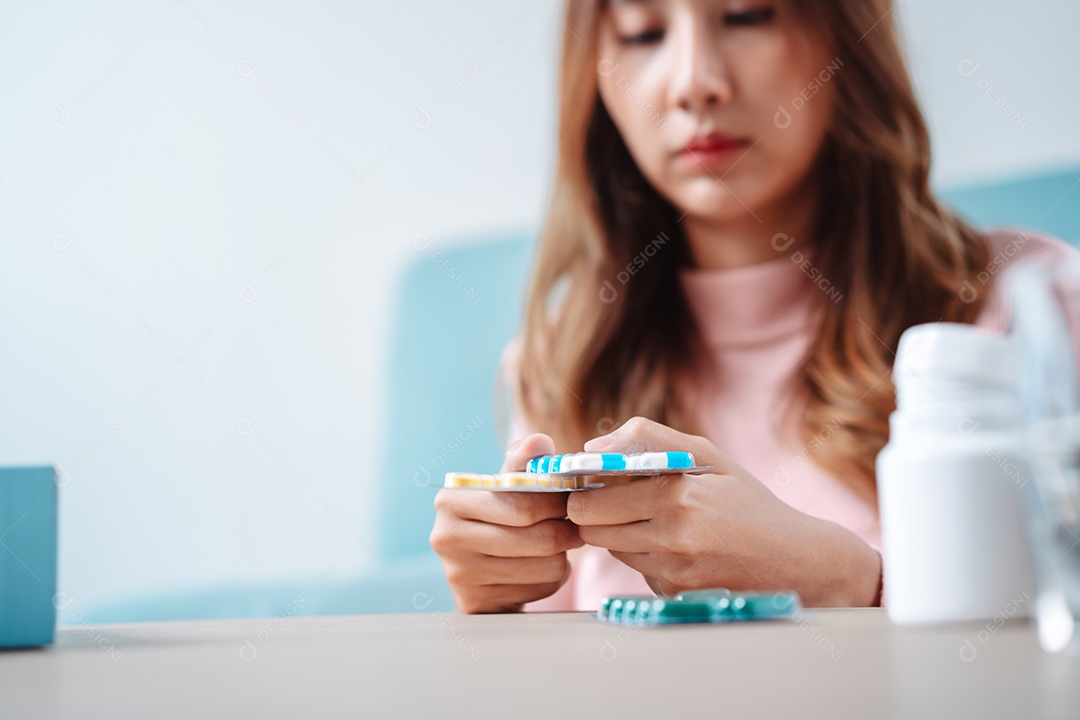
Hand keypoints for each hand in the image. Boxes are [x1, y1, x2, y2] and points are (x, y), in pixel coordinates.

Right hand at [430, 433, 583, 612]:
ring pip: (544, 566)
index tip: (573, 500)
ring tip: (557, 548)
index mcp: (451, 500)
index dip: (558, 503)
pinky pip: (538, 589)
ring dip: (562, 558)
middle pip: (537, 538)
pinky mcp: (475, 603)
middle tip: (577, 528)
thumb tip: (539, 441)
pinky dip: (550, 580)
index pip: (523, 503)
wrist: (480, 572)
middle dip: (566, 532)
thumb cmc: (500, 517)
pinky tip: (539, 571)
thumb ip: (525, 460)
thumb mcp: (507, 485)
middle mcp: (445, 537)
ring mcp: (457, 574)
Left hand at [565, 417, 881, 605]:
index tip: (589, 481)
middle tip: (611, 500)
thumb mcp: (706, 456)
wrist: (796, 561)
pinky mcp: (676, 596)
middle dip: (593, 514)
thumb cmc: (748, 501)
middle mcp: (672, 536)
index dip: (584, 490)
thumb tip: (591, 449)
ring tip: (655, 519)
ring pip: (613, 551)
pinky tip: (675, 547)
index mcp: (676, 495)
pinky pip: (637, 572)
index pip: (592, 500)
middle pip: (592, 530)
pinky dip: (645, 558)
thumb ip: (647, 439)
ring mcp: (673, 572)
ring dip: (620, 535)